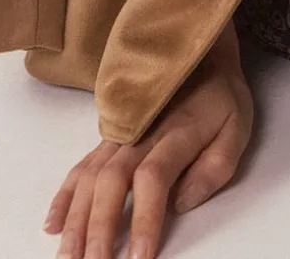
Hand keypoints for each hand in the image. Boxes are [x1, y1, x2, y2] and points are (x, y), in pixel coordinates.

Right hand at [43, 18, 252, 258]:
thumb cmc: (219, 97)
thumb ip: (215, 167)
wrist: (197, 52)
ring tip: (68, 258)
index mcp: (177, 134)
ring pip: (89, 179)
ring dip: (76, 221)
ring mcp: (118, 135)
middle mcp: (140, 134)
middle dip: (100, 229)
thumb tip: (182, 203)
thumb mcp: (237, 127)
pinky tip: (52, 226)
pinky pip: (79, 167)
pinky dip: (63, 197)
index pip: (154, 179)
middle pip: (112, 183)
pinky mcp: (106, 137)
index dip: (145, 219)